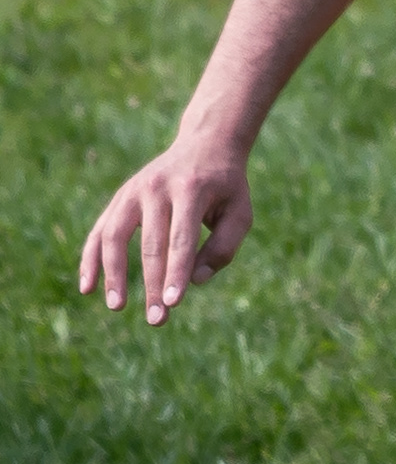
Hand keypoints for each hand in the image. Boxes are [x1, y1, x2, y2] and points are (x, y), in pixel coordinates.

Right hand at [81, 129, 252, 322]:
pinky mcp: (120, 198)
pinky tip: (88, 288)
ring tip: (117, 306)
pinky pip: (99, 231)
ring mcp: (133, 191)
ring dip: (113, 274)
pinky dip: (91, 259)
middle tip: (157, 320)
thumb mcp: (240, 211)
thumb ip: (224, 247)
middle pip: (151, 244)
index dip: (175, 273)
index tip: (172, 303)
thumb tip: (195, 281)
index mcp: (191, 190)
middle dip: (152, 284)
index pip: (181, 239)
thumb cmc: (227, 187)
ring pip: (114, 236)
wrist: (205, 144)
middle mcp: (157, 188)